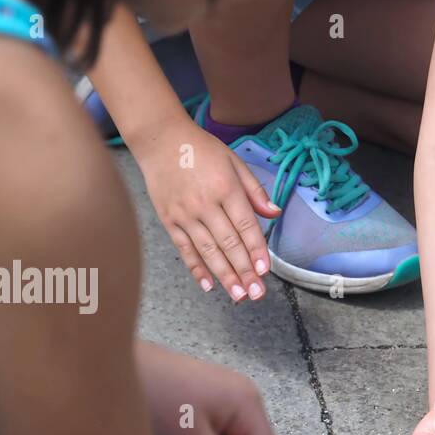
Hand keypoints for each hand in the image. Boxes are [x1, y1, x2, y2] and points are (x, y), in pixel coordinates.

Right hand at [135, 117, 279, 302]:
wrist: (159, 139)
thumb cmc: (200, 149)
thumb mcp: (234, 161)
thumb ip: (255, 190)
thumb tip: (274, 213)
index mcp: (225, 188)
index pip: (245, 226)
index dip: (256, 250)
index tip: (265, 270)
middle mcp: (205, 204)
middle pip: (229, 244)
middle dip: (244, 272)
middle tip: (257, 293)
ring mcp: (185, 214)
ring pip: (208, 251)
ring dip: (225, 276)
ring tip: (239, 296)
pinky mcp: (169, 220)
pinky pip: (185, 249)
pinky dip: (196, 269)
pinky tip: (208, 286)